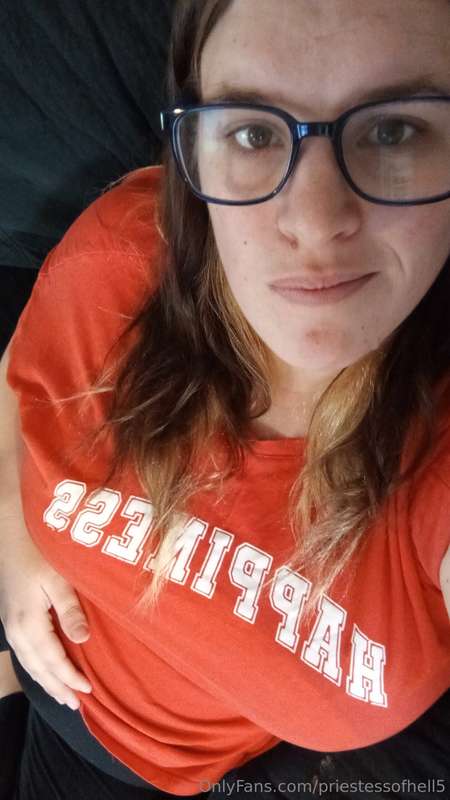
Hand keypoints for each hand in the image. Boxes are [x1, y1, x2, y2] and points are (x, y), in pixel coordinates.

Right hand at [0, 537, 91, 709]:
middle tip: (76, 706)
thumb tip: (82, 641)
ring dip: (46, 681)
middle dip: (57, 687)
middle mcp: (16, 629)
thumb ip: (70, 610)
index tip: (89, 691)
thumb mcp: (57, 579)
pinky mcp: (11, 618)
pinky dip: (37, 667)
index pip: (53, 659)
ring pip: (28, 663)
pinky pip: (24, 652)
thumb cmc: (38, 552)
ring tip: (62, 696)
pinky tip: (45, 669)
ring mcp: (11, 624)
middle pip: (38, 667)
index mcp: (28, 623)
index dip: (70, 677)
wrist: (11, 533)